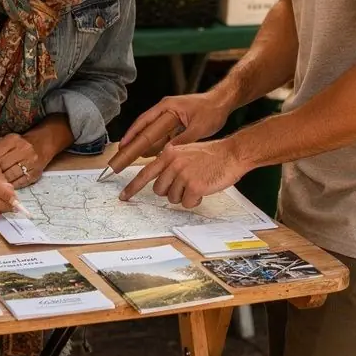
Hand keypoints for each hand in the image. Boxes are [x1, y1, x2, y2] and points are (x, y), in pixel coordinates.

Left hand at [0, 133, 43, 187]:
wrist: (41, 145)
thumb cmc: (18, 145)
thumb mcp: (4, 141)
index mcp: (12, 140)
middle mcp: (23, 150)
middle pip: (1, 166)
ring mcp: (30, 162)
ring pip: (10, 176)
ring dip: (1, 181)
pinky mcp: (35, 174)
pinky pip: (19, 183)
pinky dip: (10, 186)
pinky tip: (5, 186)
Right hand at [106, 91, 228, 174]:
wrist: (223, 102)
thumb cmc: (212, 110)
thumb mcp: (198, 127)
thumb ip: (183, 140)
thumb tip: (169, 153)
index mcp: (167, 107)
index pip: (144, 122)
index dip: (132, 135)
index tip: (122, 147)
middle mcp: (165, 110)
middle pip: (144, 128)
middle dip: (132, 142)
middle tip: (120, 156)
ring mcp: (169, 116)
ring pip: (152, 133)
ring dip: (142, 145)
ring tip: (129, 158)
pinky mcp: (175, 123)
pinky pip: (161, 135)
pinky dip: (155, 145)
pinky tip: (149, 156)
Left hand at [120, 138, 242, 209]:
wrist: (231, 154)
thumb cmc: (212, 155)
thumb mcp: (186, 152)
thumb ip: (171, 163)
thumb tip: (161, 181)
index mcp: (169, 154)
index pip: (145, 173)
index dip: (133, 187)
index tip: (123, 196)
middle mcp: (173, 163)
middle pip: (159, 190)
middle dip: (170, 192)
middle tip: (185, 185)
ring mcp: (182, 174)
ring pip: (172, 198)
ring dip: (184, 196)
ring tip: (197, 184)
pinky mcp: (193, 186)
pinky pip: (186, 203)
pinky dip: (194, 201)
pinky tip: (203, 190)